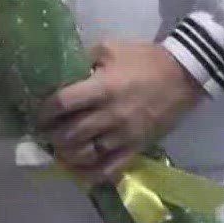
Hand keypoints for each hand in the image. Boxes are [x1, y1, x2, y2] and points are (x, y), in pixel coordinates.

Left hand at [37, 41, 203, 181]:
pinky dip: (89, 173)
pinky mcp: (136, 148)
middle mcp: (110, 115)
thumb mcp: (110, 49)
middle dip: (52, 135)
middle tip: (46, 132)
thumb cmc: (145, 59)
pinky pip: (108, 169)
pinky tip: (78, 170)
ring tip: (60, 148)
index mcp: (102, 88)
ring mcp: (123, 135)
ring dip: (67, 154)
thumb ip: (84, 60)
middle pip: (69, 134)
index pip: (62, 104)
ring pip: (85, 154)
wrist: (183, 76)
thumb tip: (62, 74)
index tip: (40, 113)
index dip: (45, 111)